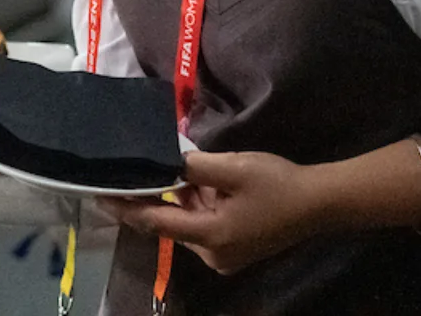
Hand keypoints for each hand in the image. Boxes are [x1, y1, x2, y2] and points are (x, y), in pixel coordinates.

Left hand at [112, 152, 330, 275]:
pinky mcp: (234, 250)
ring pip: (188, 223)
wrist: (320, 203)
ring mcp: (224, 256)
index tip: (100, 195)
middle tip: (136, 170)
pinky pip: (204, 226)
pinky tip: (199, 184)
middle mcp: (212, 254)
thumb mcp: (233, 167)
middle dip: (157, 197)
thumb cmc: (278, 183)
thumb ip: (194, 167)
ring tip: (174, 169)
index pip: (155, 222)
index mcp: (209, 237)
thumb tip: (165, 164)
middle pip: (171, 224)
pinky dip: (198, 206)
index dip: (125, 208)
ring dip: (181, 200)